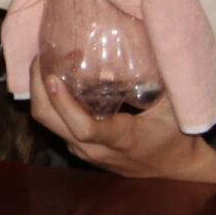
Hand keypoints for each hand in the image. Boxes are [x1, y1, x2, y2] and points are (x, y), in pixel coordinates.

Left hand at [28, 70, 215, 182]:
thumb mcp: (175, 107)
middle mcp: (95, 148)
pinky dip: (52, 100)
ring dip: (43, 90)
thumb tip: (146, 42)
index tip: (53, 75)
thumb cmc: (177, 137)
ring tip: (51, 60)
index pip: (83, 127)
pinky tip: (61, 77)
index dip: (63, 102)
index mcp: (120, 139)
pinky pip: (57, 123)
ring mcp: (84, 151)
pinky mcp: (80, 148)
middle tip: (43, 55)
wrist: (175, 171)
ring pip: (48, 122)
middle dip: (38, 86)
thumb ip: (161, 79)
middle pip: (49, 121)